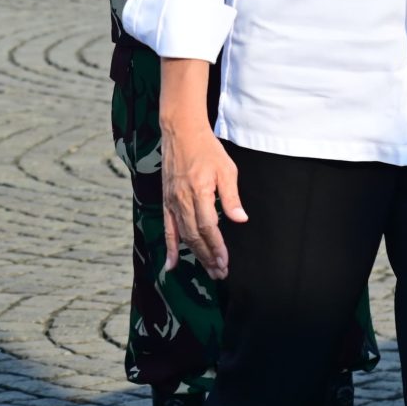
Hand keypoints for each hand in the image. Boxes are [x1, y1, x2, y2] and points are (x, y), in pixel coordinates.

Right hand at [159, 122, 247, 279]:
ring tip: (208, 270)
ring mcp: (171, 201)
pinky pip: (167, 228)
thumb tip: (240, 219)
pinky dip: (169, 247)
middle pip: (194, 236)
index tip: (225, 262)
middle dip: (207, 257)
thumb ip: (231, 196)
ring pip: (182, 235)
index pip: (207, 227)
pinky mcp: (166, 200)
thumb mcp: (226, 169)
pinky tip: (171, 264)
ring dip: (195, 255)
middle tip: (219, 273)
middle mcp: (182, 199)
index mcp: (198, 191)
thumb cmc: (206, 149)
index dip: (216, 247)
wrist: (181, 132)